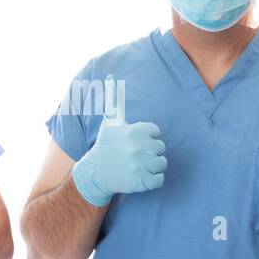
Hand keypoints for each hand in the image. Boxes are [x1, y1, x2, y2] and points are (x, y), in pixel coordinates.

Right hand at [71, 75, 166, 206]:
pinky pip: (160, 179)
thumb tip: (110, 76)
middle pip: (160, 147)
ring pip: (162, 163)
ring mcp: (139, 166)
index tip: (133, 142)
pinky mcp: (141, 182)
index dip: (146, 137)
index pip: (155, 132)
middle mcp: (137, 148)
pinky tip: (140, 175)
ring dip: (152, 165)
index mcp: (133, 131)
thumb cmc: (105, 145)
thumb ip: (114, 99)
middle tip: (134, 155)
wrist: (95, 173)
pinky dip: (152, 179)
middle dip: (150, 151)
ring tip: (138, 165)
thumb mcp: (110, 122)